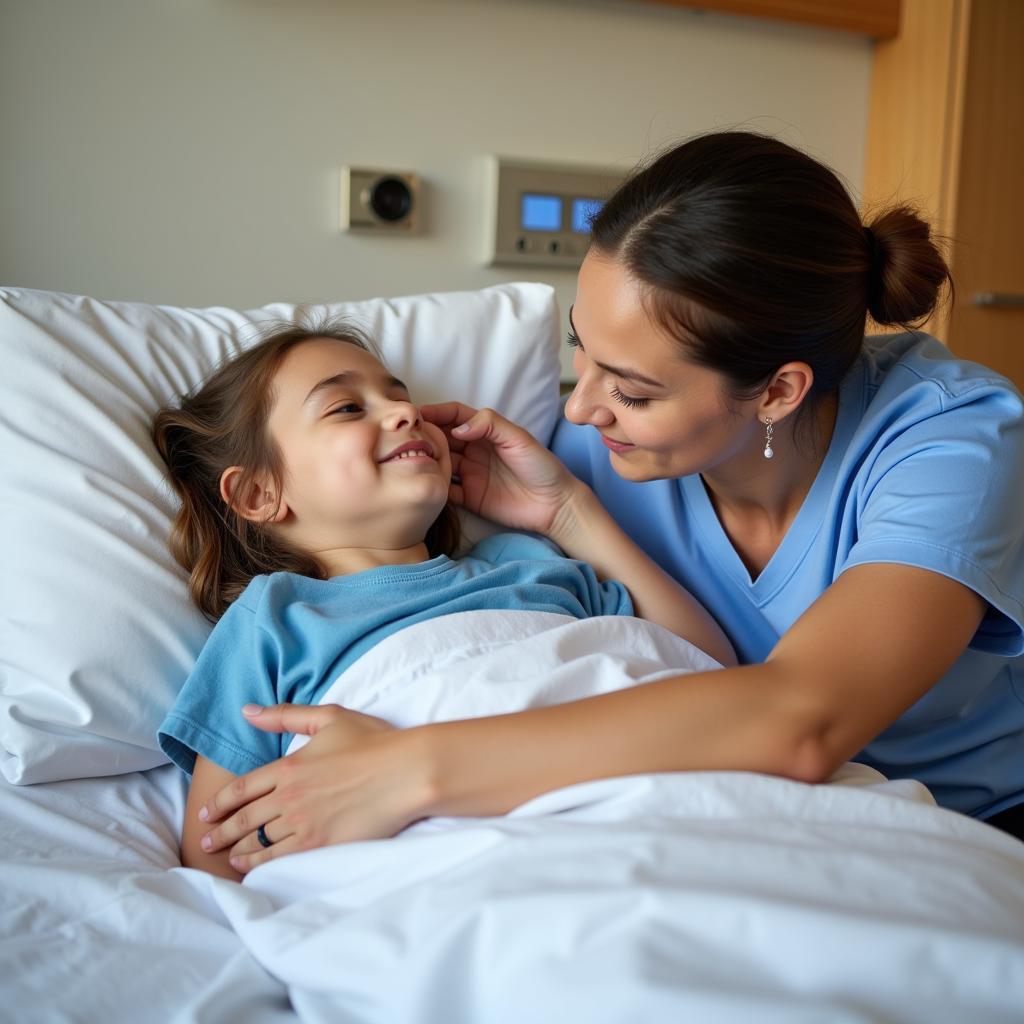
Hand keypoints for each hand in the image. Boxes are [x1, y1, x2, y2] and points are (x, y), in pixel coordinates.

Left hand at [198, 704, 430, 873]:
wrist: (405, 772)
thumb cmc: (373, 742)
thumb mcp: (329, 717)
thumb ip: (286, 715)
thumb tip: (247, 711)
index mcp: (289, 765)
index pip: (242, 788)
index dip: (219, 803)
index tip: (205, 814)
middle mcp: (289, 795)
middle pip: (244, 818)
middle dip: (220, 832)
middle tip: (205, 841)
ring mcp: (303, 822)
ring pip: (258, 840)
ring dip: (237, 850)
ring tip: (227, 856)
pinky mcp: (320, 844)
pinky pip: (279, 857)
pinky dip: (259, 863)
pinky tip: (251, 866)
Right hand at [421, 402, 581, 537]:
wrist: (554, 504)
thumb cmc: (541, 466)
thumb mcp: (518, 438)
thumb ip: (490, 424)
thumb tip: (457, 428)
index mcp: (485, 431)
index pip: (454, 415)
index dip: (436, 412)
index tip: (418, 414)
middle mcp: (473, 450)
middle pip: (442, 438)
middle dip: (424, 435)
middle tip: (406, 436)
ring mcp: (469, 474)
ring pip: (439, 462)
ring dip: (425, 459)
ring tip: (407, 458)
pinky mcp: (468, 497)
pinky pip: (444, 490)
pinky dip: (432, 485)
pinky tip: (420, 482)